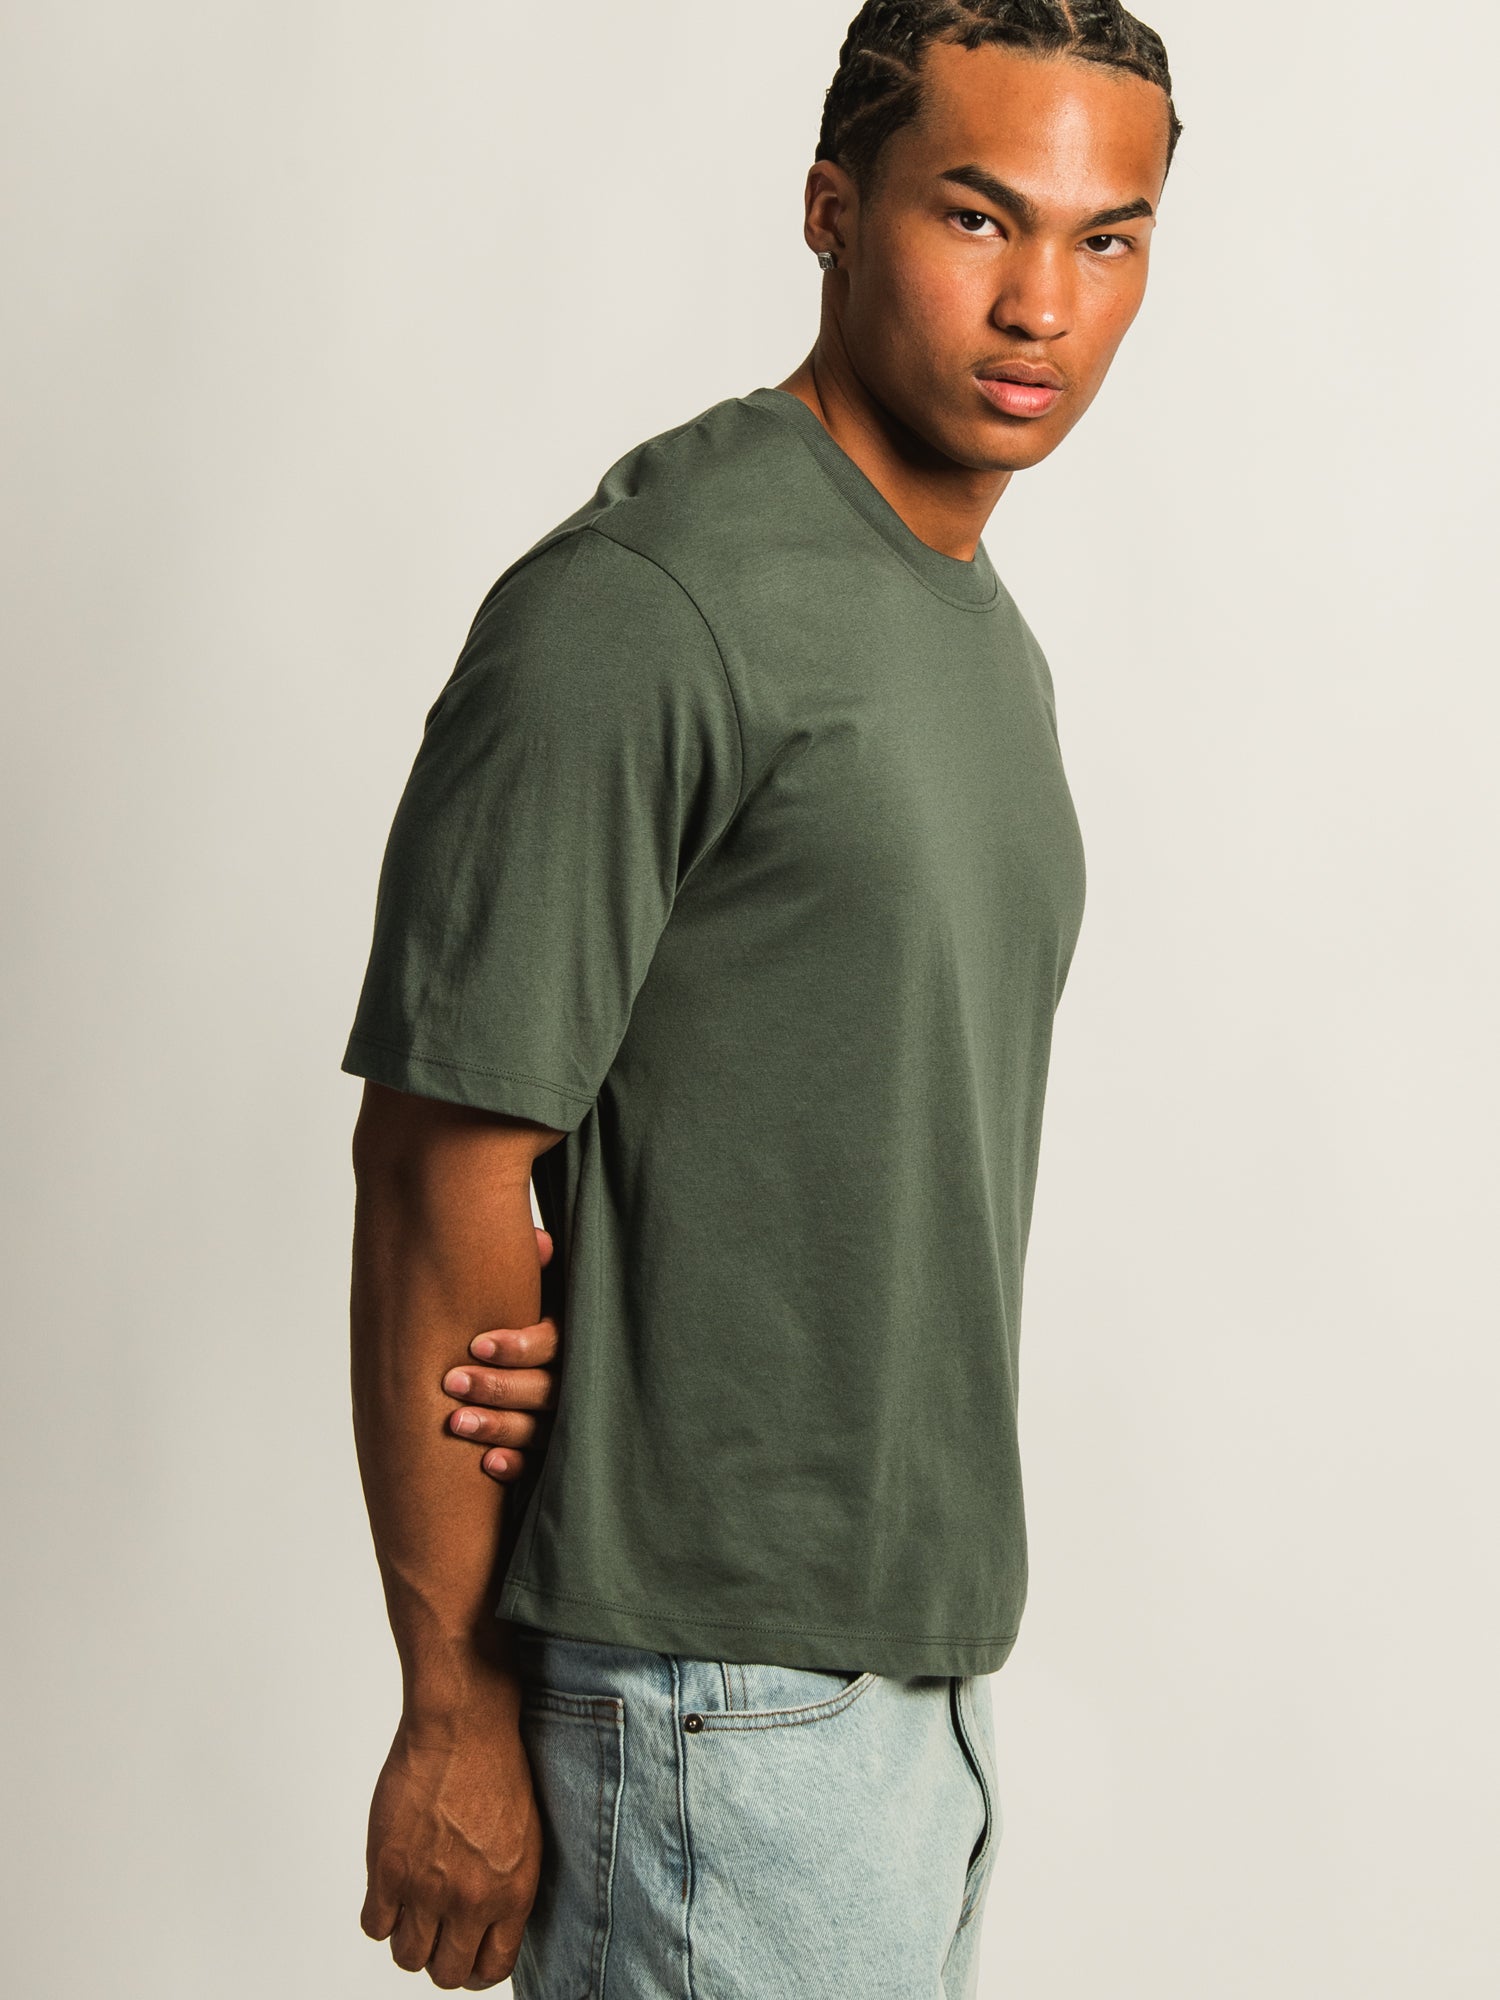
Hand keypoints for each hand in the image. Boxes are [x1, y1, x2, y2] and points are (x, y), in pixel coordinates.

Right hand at [362, 1687, 542, 1989]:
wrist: (463, 1724)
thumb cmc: (498, 1767)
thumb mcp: (525, 1837)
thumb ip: (506, 1888)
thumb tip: (487, 1925)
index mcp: (513, 1894)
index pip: (492, 1968)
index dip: (475, 1969)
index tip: (466, 1956)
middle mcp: (471, 1900)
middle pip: (446, 1972)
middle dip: (440, 1958)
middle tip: (436, 1933)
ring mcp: (427, 1889)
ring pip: (407, 1958)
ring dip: (409, 1939)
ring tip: (413, 1910)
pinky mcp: (388, 1869)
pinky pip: (374, 1926)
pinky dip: (380, 1915)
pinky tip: (390, 1891)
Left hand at [441, 1225, 560, 1480]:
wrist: (542, 1361)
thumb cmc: (534, 1310)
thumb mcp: (545, 1286)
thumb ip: (540, 1267)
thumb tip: (540, 1243)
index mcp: (575, 1334)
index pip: (554, 1344)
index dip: (518, 1346)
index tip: (476, 1343)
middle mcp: (579, 1378)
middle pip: (547, 1389)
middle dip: (498, 1387)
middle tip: (451, 1383)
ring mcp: (573, 1418)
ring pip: (542, 1429)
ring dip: (499, 1426)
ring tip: (454, 1423)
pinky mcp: (559, 1451)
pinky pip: (541, 1464)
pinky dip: (516, 1464)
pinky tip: (488, 1464)